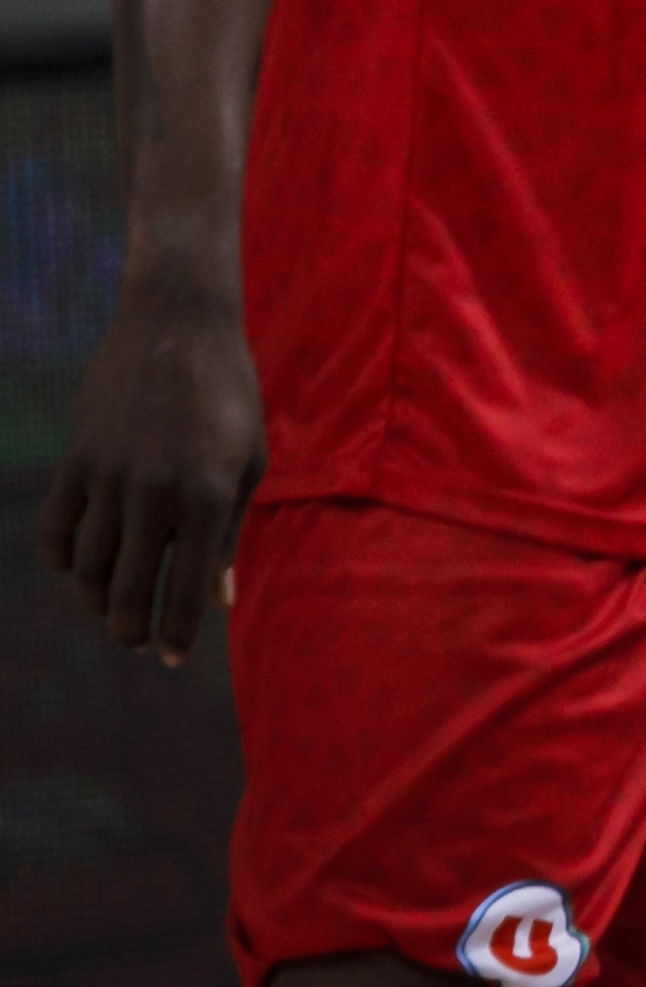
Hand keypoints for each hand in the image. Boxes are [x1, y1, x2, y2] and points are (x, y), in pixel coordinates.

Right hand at [37, 262, 259, 660]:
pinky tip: (80, 568)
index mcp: (207, 495)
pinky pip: (58, 529)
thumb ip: (229, 532)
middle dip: (130, 629)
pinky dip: (64, 559)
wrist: (178, 326)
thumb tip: (218, 600)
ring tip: (113, 607)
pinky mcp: (77, 459)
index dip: (175, 636)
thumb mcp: (247, 461)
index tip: (171, 660)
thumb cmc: (229, 395)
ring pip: (89, 568)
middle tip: (134, 642)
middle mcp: (155, 492)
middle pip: (127, 591)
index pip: (184, 590)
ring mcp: (110, 476)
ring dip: (98, 599)